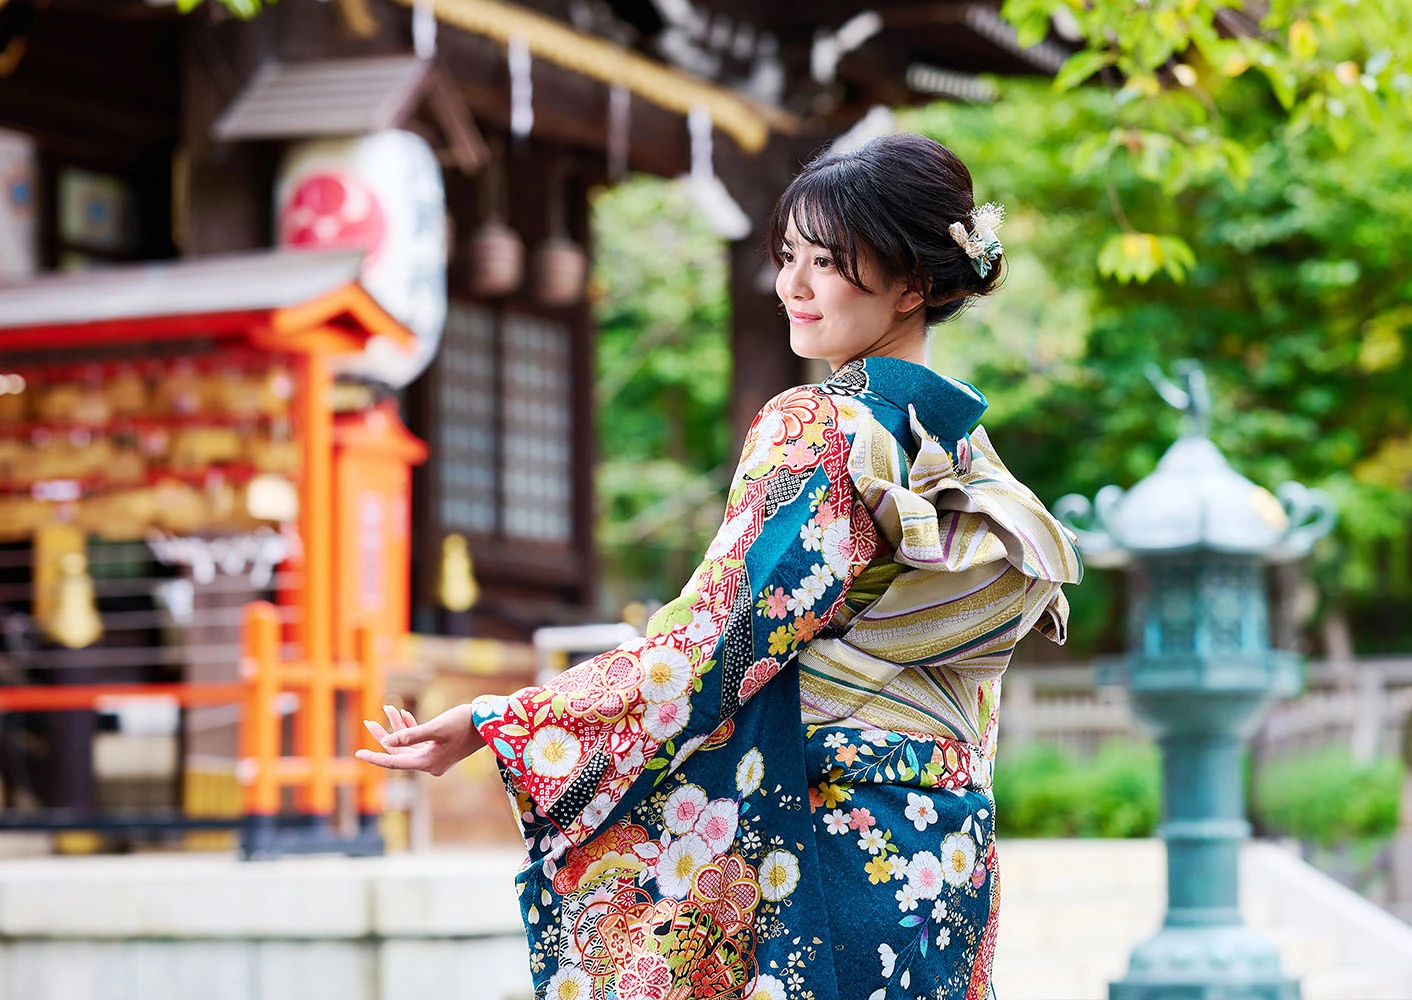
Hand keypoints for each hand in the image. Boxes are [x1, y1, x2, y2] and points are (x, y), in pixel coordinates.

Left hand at [354, 703, 485, 776]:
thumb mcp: (437, 727)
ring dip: (397, 728)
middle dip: (384, 735)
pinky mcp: (441, 748)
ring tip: (386, 708)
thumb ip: (411, 735)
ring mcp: (435, 757)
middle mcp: (430, 764)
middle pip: (399, 753)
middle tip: (367, 722)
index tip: (357, 754)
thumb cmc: (465, 723)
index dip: (374, 757)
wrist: (490, 722)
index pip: (394, 762)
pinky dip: (410, 728)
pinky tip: (402, 714)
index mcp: (427, 763)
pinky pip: (418, 741)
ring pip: (408, 745)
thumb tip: (388, 742)